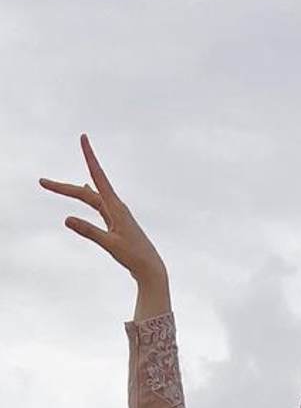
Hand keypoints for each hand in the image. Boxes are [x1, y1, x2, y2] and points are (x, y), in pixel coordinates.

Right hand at [39, 133, 166, 282]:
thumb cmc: (134, 257)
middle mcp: (116, 207)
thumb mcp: (110, 245)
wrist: (151, 269)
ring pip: (90, 198)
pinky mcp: (116, 222)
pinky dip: (88, 195)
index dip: (89, 156)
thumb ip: (89, 231)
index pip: (97, 176)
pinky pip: (98, 204)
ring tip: (54, 186)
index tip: (83, 137)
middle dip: (63, 187)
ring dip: (72, 191)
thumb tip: (66, 218)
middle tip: (42, 182)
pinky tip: (86, 189)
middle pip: (85, 191)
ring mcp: (116, 214)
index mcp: (115, 207)